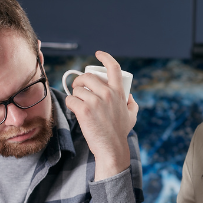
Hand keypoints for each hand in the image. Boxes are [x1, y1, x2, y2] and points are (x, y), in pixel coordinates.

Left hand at [64, 51, 138, 180]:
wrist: (111, 148)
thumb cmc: (120, 132)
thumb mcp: (132, 116)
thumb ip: (132, 104)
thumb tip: (129, 96)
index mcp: (119, 92)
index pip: (113, 67)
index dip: (105, 57)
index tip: (98, 54)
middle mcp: (107, 94)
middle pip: (87, 77)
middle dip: (79, 80)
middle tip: (78, 88)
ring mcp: (95, 102)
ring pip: (77, 89)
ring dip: (74, 94)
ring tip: (77, 102)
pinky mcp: (84, 111)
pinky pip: (71, 100)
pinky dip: (70, 104)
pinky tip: (74, 109)